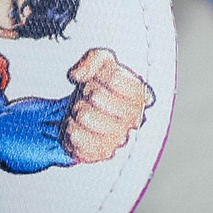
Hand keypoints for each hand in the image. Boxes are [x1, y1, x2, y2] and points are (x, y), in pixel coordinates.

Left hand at [62, 48, 153, 163]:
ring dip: (77, 110)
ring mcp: (119, 138)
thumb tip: (79, 75)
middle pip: (97, 96)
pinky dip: (70, 126)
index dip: (99, 74)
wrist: (89, 115)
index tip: (100, 79)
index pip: (114, 77)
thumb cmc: (99, 88)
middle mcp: (135, 119)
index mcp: (142, 95)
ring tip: (84, 111)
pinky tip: (80, 127)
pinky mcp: (101, 153)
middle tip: (89, 97)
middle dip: (86, 92)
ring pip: (84, 115)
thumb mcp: (102, 62)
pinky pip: (75, 134)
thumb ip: (93, 59)